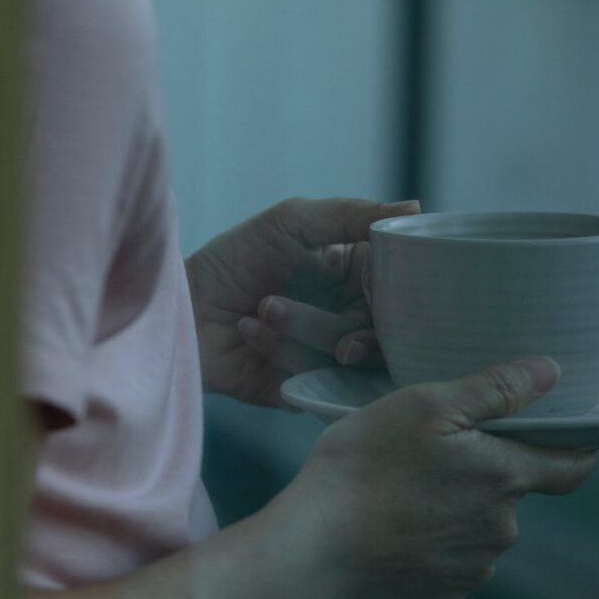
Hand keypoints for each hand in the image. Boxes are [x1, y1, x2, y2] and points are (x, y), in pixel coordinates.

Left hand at [186, 196, 418, 407]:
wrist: (182, 307)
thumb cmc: (232, 259)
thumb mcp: (291, 221)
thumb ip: (351, 215)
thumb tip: (416, 208)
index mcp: (357, 281)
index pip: (401, 291)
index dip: (400, 292)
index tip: (379, 286)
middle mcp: (350, 321)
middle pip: (384, 333)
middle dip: (342, 320)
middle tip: (294, 306)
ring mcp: (328, 360)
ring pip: (350, 359)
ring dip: (299, 328)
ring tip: (259, 309)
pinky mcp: (302, 391)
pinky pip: (316, 384)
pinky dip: (279, 353)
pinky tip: (248, 333)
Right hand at [271, 358, 595, 598]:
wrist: (311, 547)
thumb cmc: (362, 466)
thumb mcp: (423, 406)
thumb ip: (493, 389)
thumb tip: (551, 373)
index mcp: (506, 478)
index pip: (573, 467)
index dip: (571, 449)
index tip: (550, 438)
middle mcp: (501, 531)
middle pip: (511, 497)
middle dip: (481, 478)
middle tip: (426, 460)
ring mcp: (471, 570)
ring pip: (477, 533)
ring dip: (452, 515)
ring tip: (399, 498)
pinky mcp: (440, 597)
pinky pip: (447, 566)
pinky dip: (427, 549)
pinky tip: (390, 533)